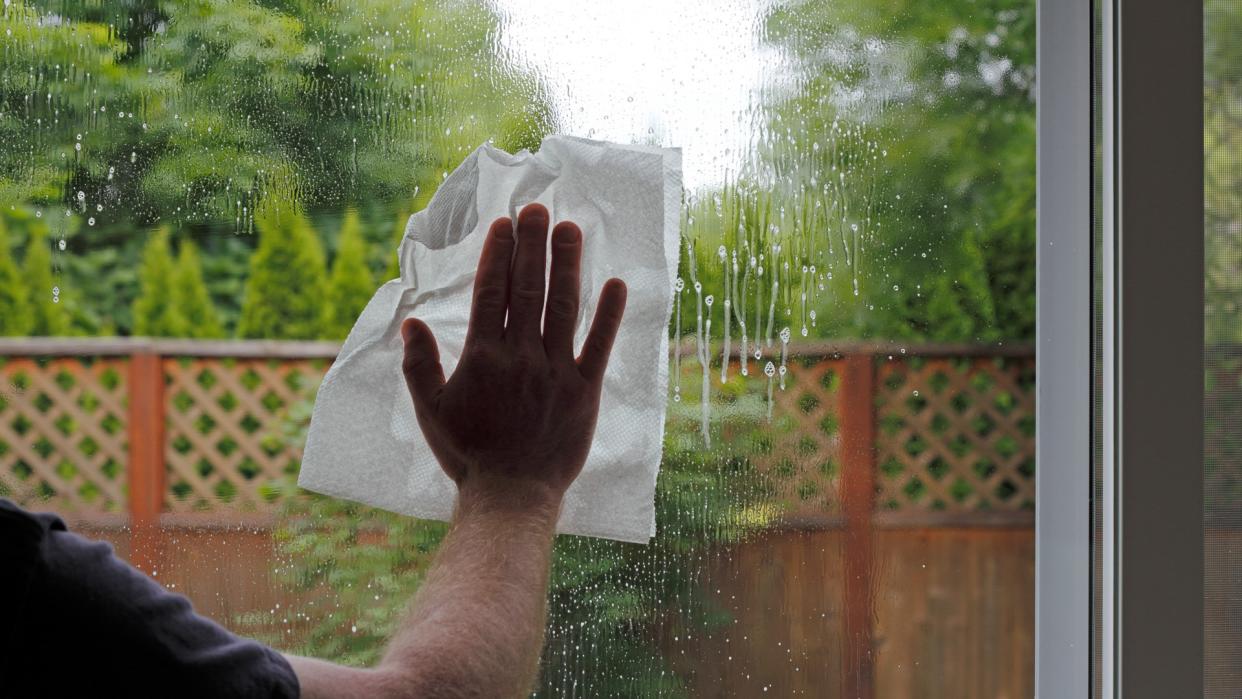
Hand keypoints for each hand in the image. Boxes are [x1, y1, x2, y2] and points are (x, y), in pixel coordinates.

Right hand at [400, 203, 626, 504]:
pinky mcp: (586, 391)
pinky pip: (599, 347)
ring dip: (568, 265)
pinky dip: (609, 315)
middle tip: (538, 208)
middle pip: (528, 289)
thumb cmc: (468, 454)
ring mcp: (556, 372)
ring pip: (563, 308)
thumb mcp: (431, 411)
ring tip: (571, 229)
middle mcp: (521, 356)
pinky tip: (616, 283)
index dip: (499, 254)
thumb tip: (412, 322)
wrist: (512, 496)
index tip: (506, 224)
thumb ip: (420, 365)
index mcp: (483, 357)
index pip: (491, 293)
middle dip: (533, 245)